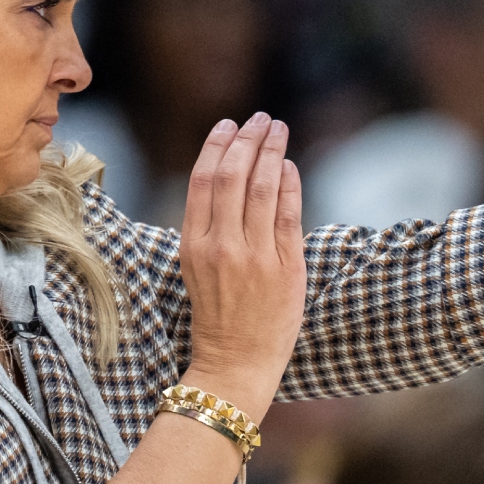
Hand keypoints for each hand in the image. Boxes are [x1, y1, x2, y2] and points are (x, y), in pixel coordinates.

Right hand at [179, 112, 306, 417]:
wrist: (234, 365)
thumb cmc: (219, 318)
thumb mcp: (199, 268)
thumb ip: (212, 227)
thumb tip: (234, 180)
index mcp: (194, 245)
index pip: (203, 181)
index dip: (217, 146)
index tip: (228, 124)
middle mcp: (221, 246)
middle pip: (233, 176)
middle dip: (248, 140)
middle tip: (260, 118)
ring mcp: (254, 256)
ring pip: (262, 188)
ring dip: (272, 153)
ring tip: (278, 130)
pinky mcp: (285, 268)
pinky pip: (287, 214)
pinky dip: (289, 184)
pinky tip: (290, 166)